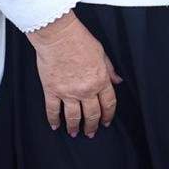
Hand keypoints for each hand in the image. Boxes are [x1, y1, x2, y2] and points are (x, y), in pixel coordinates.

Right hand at [29, 14, 121, 137]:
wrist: (58, 35)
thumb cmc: (79, 40)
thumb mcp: (101, 53)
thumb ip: (109, 70)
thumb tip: (117, 81)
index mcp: (100, 80)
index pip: (108, 104)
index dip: (108, 115)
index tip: (106, 121)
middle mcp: (85, 90)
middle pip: (91, 114)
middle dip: (92, 126)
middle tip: (91, 132)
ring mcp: (68, 92)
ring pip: (73, 116)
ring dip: (74, 127)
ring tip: (74, 133)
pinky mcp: (51, 90)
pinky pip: (52, 110)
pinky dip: (54, 120)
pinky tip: (55, 126)